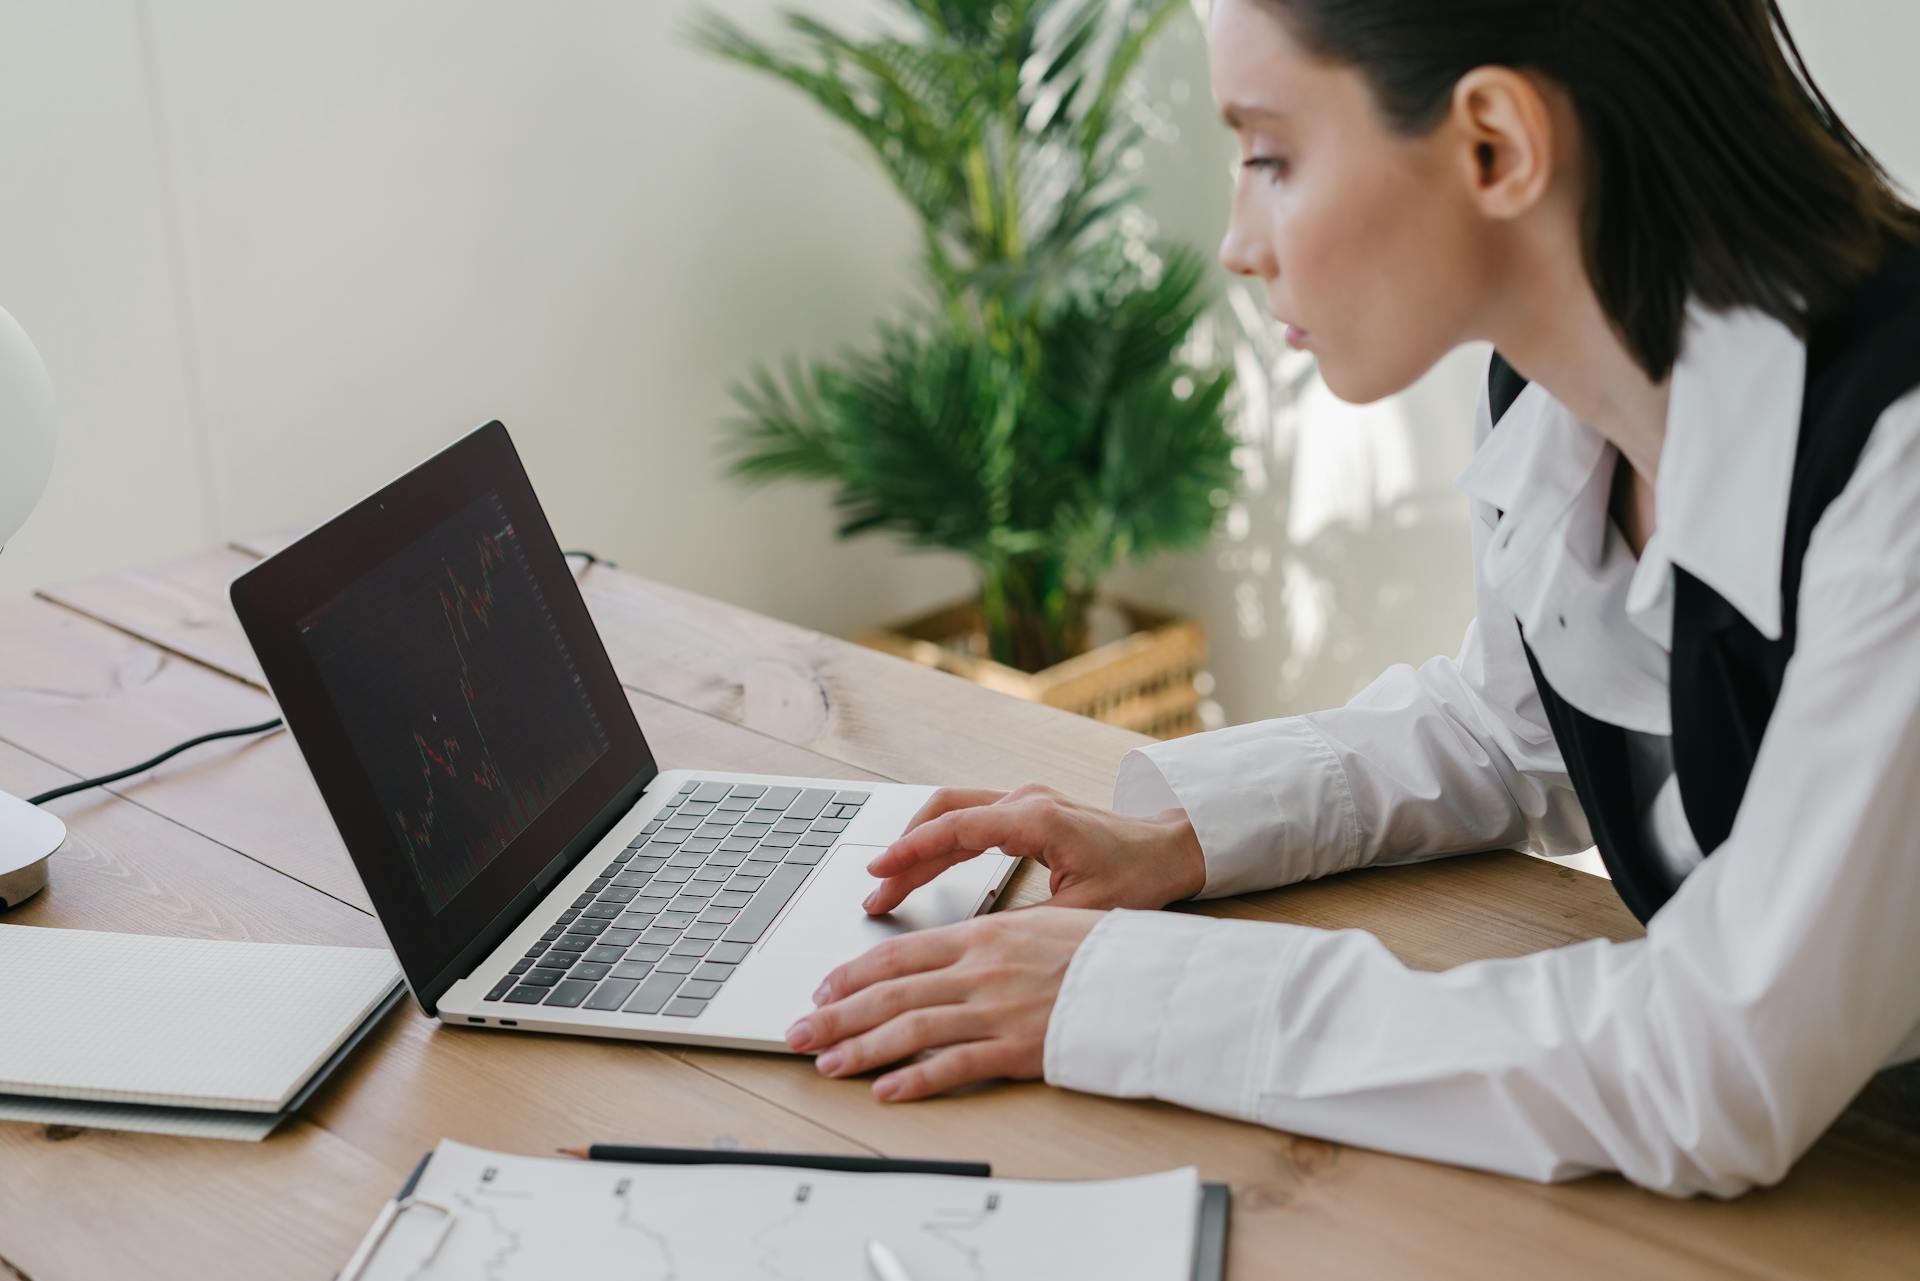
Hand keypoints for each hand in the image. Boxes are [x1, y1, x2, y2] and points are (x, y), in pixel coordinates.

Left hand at [787, 907, 1103, 1099]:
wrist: (1152, 977)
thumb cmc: (1104, 950)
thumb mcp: (1040, 925)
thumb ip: (990, 942)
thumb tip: (947, 959)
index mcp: (985, 934)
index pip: (901, 954)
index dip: (853, 973)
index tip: (823, 988)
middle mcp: (982, 969)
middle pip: (891, 992)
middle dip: (836, 1014)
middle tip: (797, 1031)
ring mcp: (998, 1009)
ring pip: (911, 1028)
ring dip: (861, 1048)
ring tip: (827, 1063)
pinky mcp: (1019, 1048)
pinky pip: (955, 1065)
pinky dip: (916, 1079)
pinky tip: (887, 1090)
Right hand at [861, 783, 1205, 914]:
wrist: (1173, 848)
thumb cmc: (1139, 877)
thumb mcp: (1082, 911)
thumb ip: (1025, 923)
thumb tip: (971, 944)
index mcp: (1036, 819)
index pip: (956, 828)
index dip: (911, 851)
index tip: (879, 872)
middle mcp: (1025, 801)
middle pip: (944, 814)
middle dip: (904, 850)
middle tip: (874, 889)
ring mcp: (1025, 802)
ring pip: (953, 813)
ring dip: (919, 845)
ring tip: (888, 884)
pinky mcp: (1027, 812)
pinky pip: (971, 821)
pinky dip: (941, 843)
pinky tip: (923, 870)